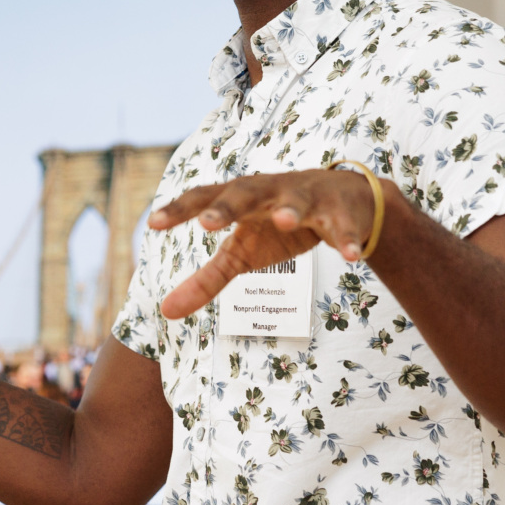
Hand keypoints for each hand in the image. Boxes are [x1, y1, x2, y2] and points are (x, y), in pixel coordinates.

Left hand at [146, 169, 382, 318]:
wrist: (343, 200)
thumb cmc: (278, 226)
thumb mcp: (241, 253)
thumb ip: (206, 280)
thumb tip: (165, 312)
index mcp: (241, 199)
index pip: (205, 198)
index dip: (180, 209)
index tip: (153, 223)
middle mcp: (271, 191)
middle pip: (245, 192)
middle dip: (229, 205)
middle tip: (209, 222)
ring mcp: (308, 199)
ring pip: (298, 200)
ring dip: (291, 208)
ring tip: (285, 220)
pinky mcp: (342, 212)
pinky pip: (345, 227)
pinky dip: (348, 239)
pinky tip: (351, 257)